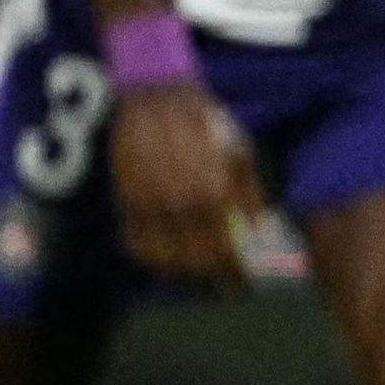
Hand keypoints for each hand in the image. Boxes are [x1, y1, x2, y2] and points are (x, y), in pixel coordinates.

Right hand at [110, 79, 263, 290]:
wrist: (157, 95)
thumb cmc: (207, 123)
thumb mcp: (240, 152)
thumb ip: (249, 192)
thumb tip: (259, 228)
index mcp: (214, 190)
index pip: (225, 247)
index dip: (235, 272)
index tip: (243, 286)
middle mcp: (181, 200)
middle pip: (195, 259)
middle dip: (214, 279)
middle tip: (227, 290)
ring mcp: (150, 200)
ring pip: (163, 256)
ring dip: (182, 272)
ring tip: (199, 277)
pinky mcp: (126, 196)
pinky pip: (137, 239)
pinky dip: (151, 255)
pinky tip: (167, 257)